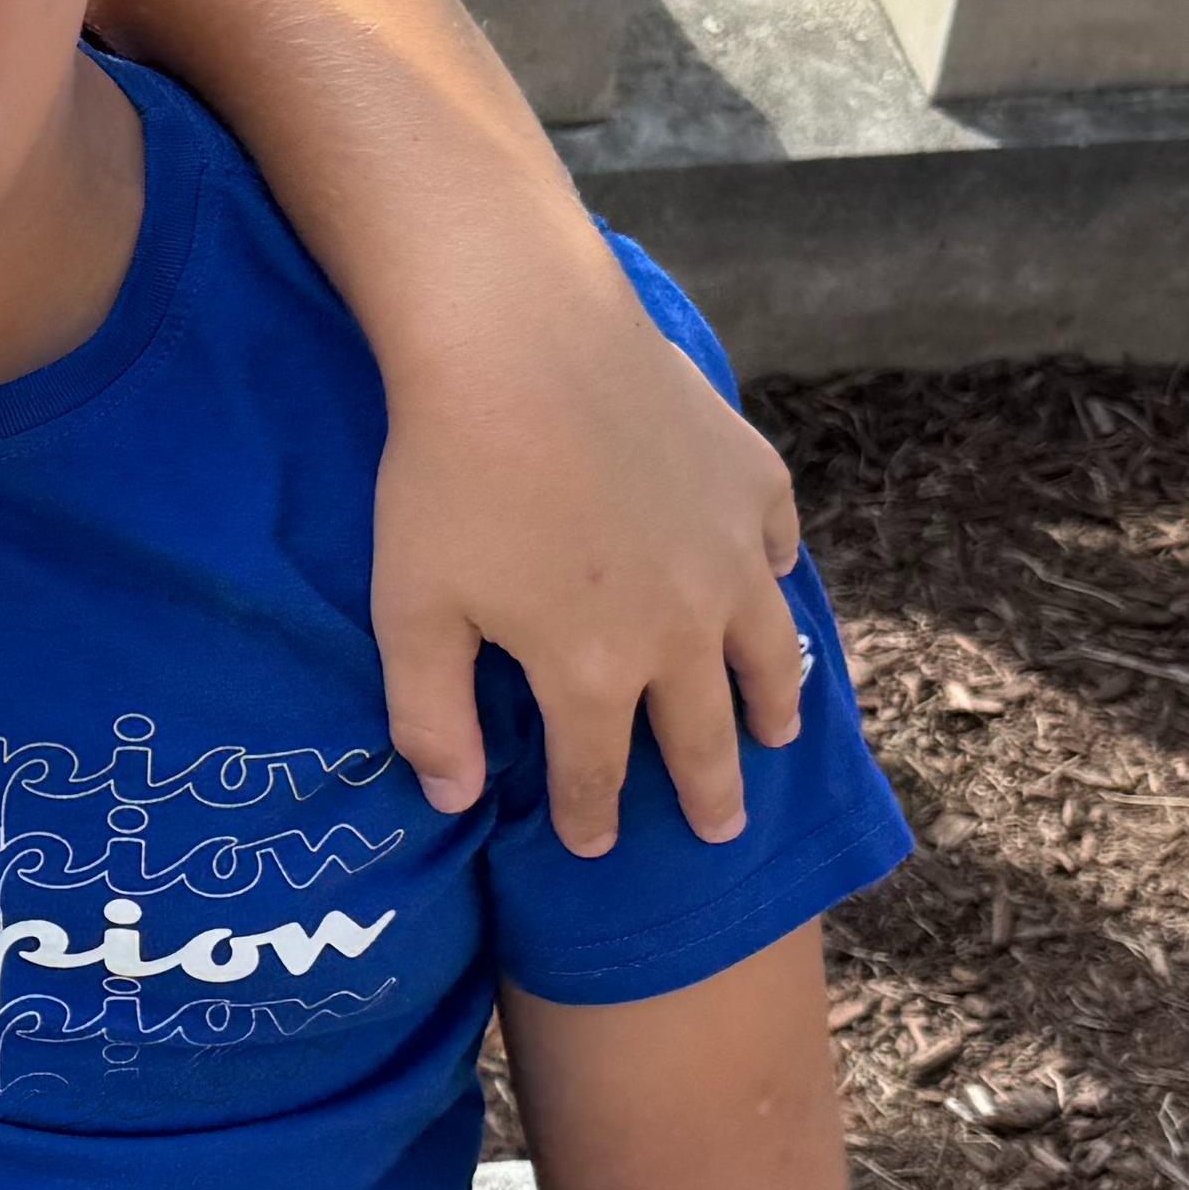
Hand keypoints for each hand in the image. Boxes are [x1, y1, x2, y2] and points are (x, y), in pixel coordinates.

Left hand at [368, 307, 805, 856]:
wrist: (522, 342)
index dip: (593, 817)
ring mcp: (730, 554)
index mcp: (592, 671)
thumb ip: (431, 717)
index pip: (596, 773)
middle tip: (722, 830)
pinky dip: (774, 577)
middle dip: (709, 792)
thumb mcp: (412, 611)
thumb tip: (452, 802)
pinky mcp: (752, 480)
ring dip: (771, 704)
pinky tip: (769, 585)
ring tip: (775, 734)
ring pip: (768, 653)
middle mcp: (681, 629)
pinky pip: (776, 545)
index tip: (595, 847)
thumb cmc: (449, 477)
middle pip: (701, 734)